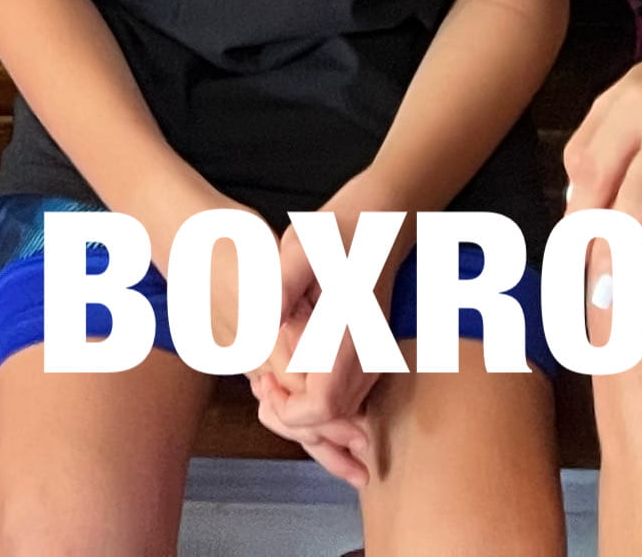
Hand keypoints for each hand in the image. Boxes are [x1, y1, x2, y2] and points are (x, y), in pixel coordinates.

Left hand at [249, 229, 382, 484]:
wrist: (379, 222)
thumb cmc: (336, 231)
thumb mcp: (301, 247)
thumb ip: (283, 283)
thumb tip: (264, 319)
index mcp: (350, 334)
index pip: (323, 406)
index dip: (288, 410)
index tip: (263, 383)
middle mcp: (369, 355)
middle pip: (333, 420)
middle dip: (292, 414)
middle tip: (262, 384)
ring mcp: (375, 359)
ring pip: (343, 414)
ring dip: (306, 409)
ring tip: (273, 380)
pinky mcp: (373, 357)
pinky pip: (349, 398)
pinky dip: (320, 399)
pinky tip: (293, 372)